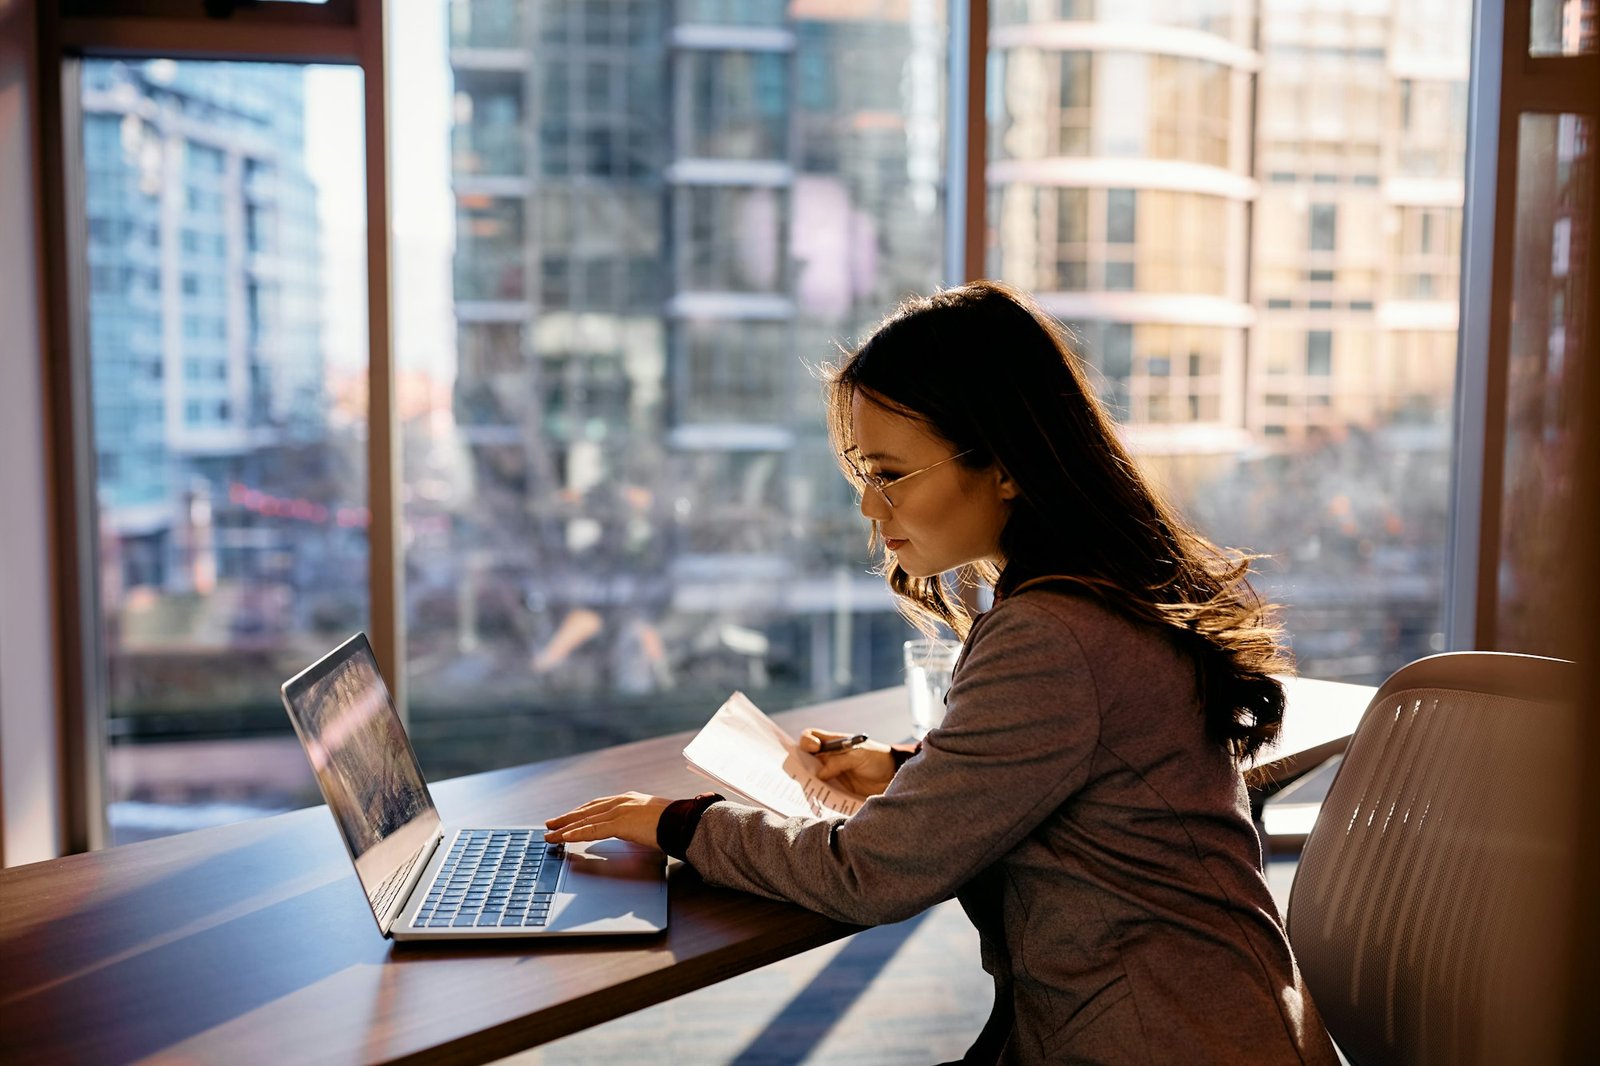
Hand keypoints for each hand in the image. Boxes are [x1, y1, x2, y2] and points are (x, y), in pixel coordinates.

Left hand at [544, 792, 670, 847]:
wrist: (685, 822)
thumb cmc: (674, 824)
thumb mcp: (652, 821)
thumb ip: (638, 825)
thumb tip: (632, 834)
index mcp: (629, 800)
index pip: (598, 805)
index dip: (581, 812)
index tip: (569, 817)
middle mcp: (621, 801)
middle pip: (587, 810)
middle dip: (567, 817)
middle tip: (550, 824)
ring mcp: (620, 810)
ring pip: (585, 819)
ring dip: (565, 826)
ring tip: (550, 833)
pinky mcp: (620, 823)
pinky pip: (592, 829)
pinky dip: (576, 833)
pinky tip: (564, 837)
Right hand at [799, 729, 896, 796]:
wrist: (892, 776)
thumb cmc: (877, 759)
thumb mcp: (859, 755)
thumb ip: (839, 762)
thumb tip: (819, 775)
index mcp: (833, 743)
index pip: (811, 737)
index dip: (807, 741)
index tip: (815, 748)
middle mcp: (828, 758)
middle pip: (805, 758)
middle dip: (800, 765)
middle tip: (801, 774)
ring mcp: (831, 774)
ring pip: (811, 777)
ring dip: (808, 783)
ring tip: (807, 790)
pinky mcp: (836, 790)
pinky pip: (822, 792)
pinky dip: (819, 796)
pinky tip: (818, 801)